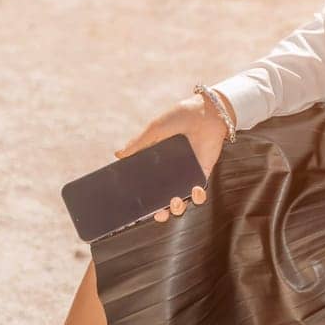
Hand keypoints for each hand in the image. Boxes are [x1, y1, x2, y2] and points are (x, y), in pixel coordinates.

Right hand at [116, 92, 232, 221]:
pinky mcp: (203, 174)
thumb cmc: (180, 116)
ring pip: (181, 201)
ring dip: (178, 208)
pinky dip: (198, 197)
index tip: (134, 208)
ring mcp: (187, 175)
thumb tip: (117, 154)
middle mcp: (171, 172)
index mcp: (157, 162)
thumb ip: (138, 143)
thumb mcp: (156, 129)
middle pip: (162, 199)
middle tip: (158, 213)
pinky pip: (200, 193)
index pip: (146, 185)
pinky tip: (195, 190)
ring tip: (175, 202)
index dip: (141, 198)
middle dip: (160, 212)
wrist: (207, 111)